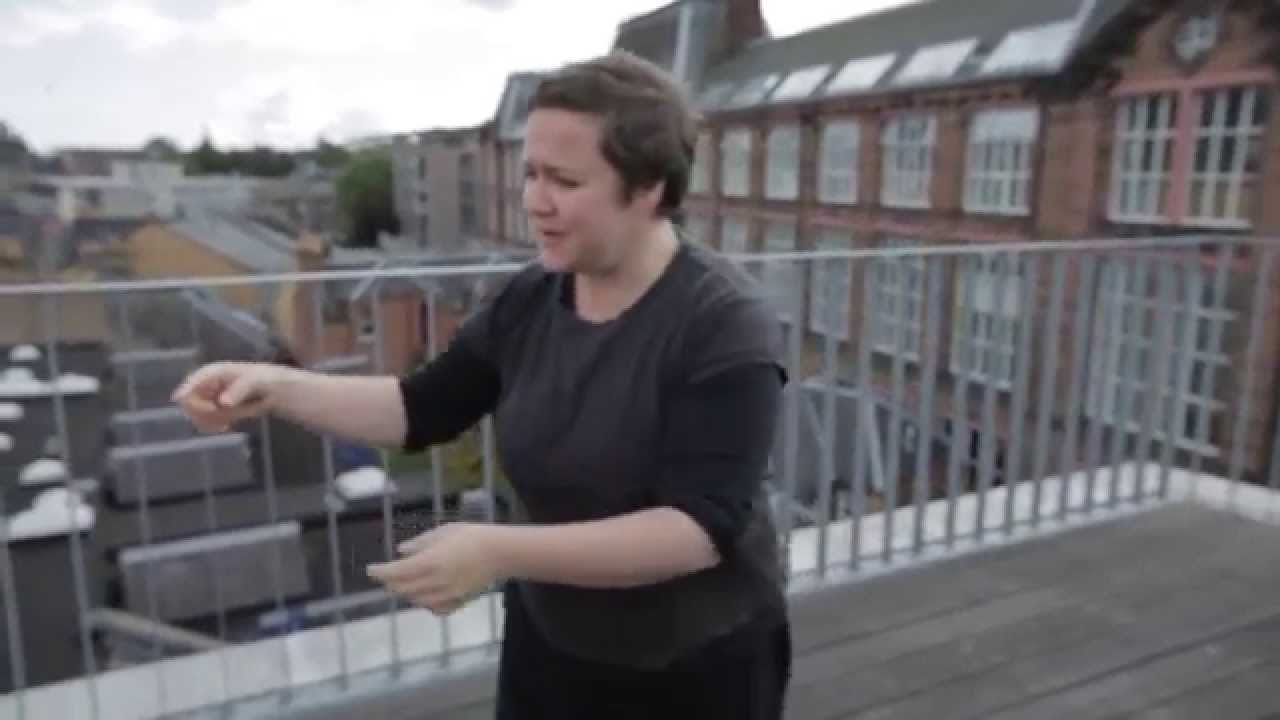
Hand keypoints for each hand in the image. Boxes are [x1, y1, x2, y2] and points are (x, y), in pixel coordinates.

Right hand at [171, 361, 283, 432]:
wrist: (271, 390)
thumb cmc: (262, 379)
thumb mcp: (254, 381)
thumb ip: (238, 390)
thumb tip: (222, 403)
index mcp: (212, 372)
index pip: (193, 381)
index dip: (187, 390)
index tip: (184, 401)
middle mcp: (205, 385)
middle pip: (189, 400)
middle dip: (202, 410)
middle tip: (219, 413)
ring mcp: (207, 399)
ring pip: (195, 414)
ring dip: (209, 419)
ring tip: (228, 421)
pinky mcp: (212, 412)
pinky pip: (202, 422)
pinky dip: (212, 426)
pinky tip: (226, 426)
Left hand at [367, 523, 503, 615]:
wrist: (499, 552)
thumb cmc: (471, 536)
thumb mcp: (442, 532)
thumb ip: (420, 544)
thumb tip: (401, 551)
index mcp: (430, 562)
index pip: (396, 572)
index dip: (380, 572)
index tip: (370, 569)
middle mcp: (434, 581)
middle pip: (402, 589)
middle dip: (390, 582)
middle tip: (385, 575)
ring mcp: (446, 594)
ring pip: (415, 600)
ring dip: (405, 592)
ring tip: (403, 583)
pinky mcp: (457, 601)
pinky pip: (434, 608)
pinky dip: (424, 603)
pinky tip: (424, 596)